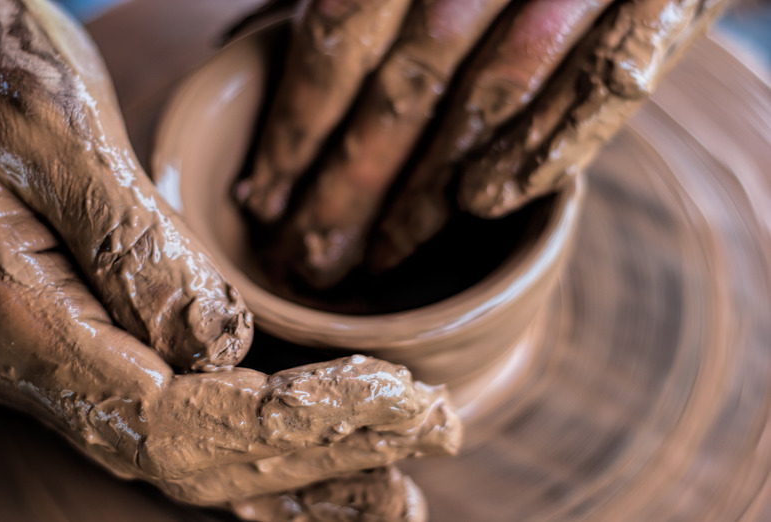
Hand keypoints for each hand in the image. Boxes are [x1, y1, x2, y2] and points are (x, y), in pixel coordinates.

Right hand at [0, 1, 460, 519]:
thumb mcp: (54, 132)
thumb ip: (129, 244)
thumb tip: (220, 346)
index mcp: (36, 328)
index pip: (183, 421)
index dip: (294, 422)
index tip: (395, 394)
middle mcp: (59, 370)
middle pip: (207, 458)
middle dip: (328, 451)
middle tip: (433, 430)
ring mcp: (83, 368)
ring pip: (205, 454)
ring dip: (310, 472)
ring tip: (398, 481)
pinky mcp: (112, 346)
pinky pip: (195, 416)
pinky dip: (269, 445)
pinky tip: (328, 453)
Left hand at [236, 0, 729, 286]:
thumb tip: (316, 42)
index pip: (337, 44)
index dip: (295, 131)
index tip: (262, 199)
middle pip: (400, 95)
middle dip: (346, 189)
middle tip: (307, 259)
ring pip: (483, 105)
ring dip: (424, 195)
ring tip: (375, 260)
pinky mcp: (662, 1)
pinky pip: (600, 89)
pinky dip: (542, 150)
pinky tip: (482, 209)